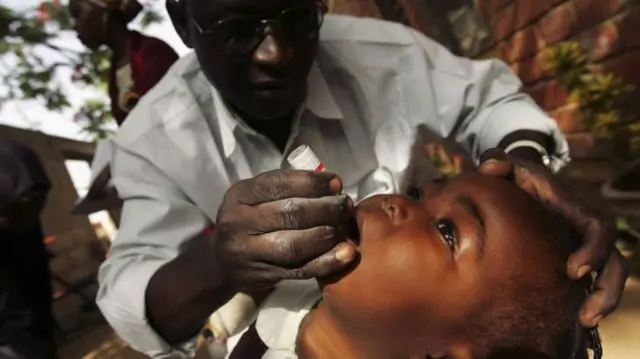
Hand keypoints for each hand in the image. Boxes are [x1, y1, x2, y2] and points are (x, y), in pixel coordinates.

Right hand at [214, 169, 357, 291]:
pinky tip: (346, 253)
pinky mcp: (264, 275)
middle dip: (326, 208)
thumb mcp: (254, 196)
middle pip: (290, 213)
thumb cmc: (248, 220)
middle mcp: (239, 222)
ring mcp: (249, 252)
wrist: (221, 262)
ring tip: (344, 226)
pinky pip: (300, 270)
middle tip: (345, 205)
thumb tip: (332, 184)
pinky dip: (327, 262)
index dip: (312, 183)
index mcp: (239, 195)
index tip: (337, 183)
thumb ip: (285, 187)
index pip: (279, 183)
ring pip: (295, 244)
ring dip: (327, 234)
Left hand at [477, 148, 629, 327]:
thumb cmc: (518, 180)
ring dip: (603, 301)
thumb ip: (498, 162)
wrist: (523, 188)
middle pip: (615, 260)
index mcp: (575, 209)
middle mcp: (586, 230)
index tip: (574, 270)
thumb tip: (490, 167)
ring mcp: (585, 247)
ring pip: (611, 276)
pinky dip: (589, 302)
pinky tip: (574, 322)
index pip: (598, 228)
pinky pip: (593, 285)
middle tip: (585, 312)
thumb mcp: (511, 169)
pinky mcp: (577, 262)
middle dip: (605, 287)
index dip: (593, 249)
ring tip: (585, 321)